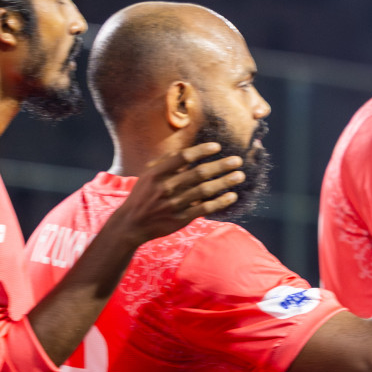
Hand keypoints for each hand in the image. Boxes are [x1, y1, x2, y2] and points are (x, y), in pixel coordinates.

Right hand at [109, 143, 245, 244]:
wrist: (131, 224)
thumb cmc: (144, 194)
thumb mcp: (148, 175)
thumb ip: (166, 162)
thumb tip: (189, 149)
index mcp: (156, 174)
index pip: (182, 158)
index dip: (201, 151)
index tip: (218, 147)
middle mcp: (165, 188)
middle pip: (198, 173)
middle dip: (220, 166)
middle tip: (237, 160)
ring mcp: (173, 204)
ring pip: (205, 191)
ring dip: (225, 182)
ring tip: (240, 176)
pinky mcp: (180, 219)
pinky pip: (205, 208)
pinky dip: (220, 202)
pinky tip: (232, 196)